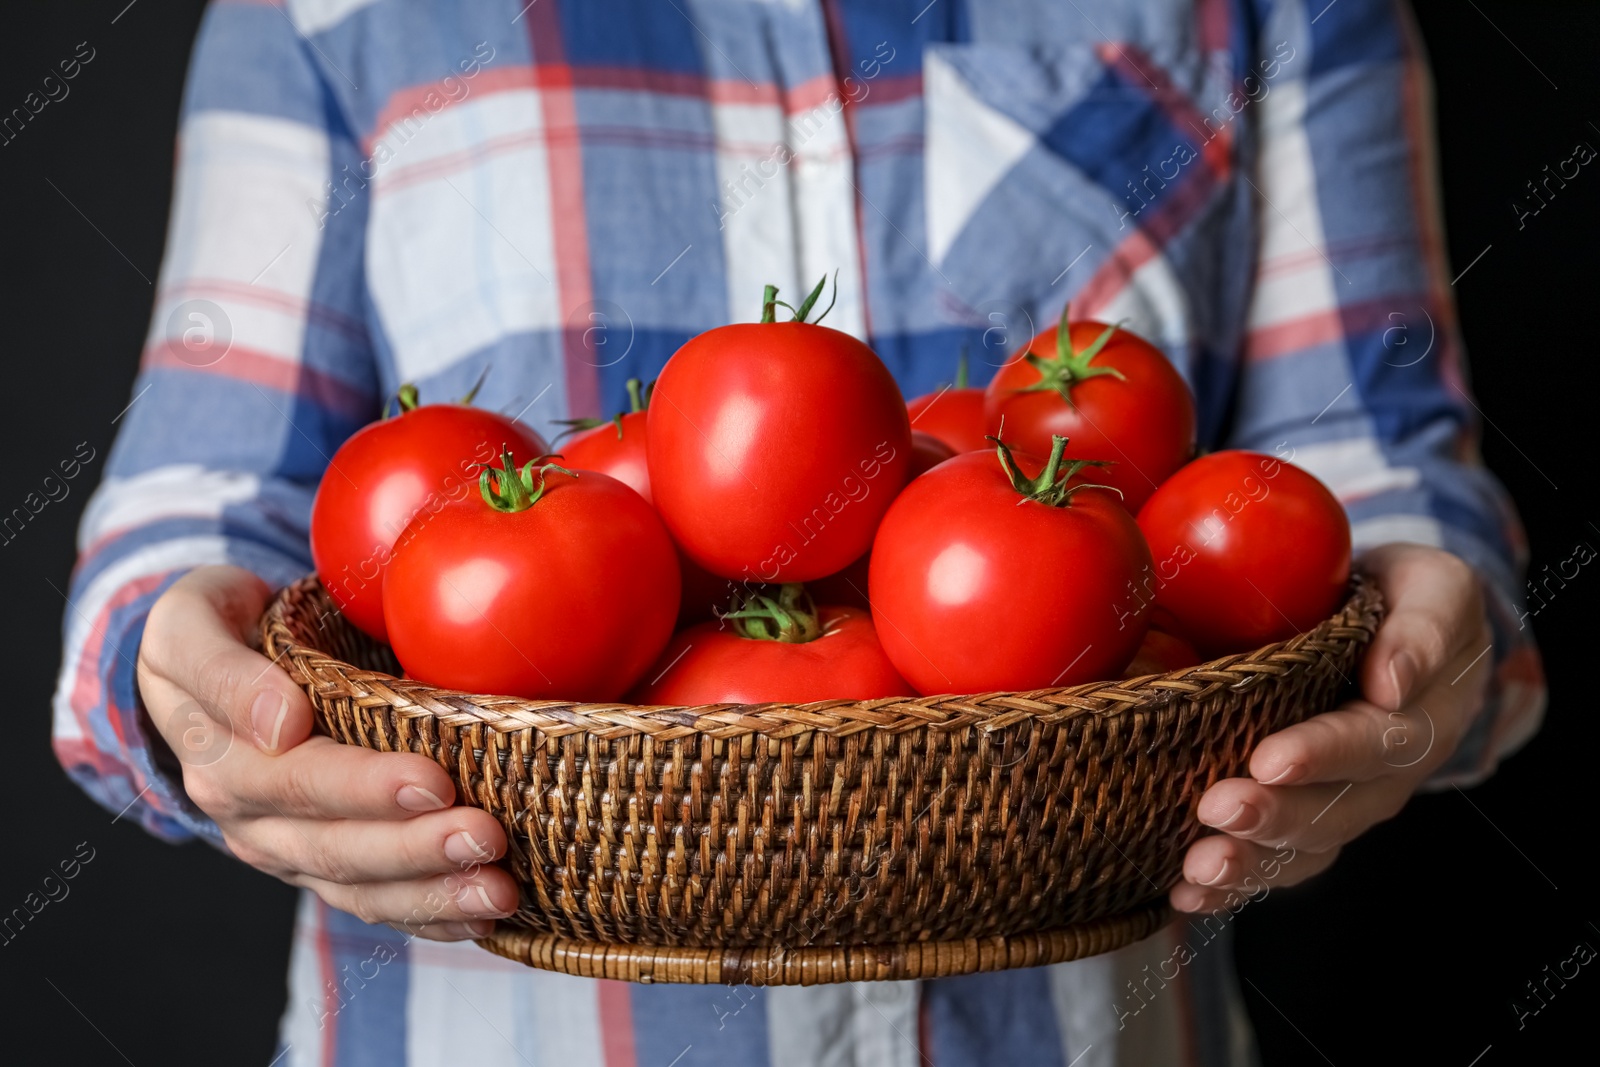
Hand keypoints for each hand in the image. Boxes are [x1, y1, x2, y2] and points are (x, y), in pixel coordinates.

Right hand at [137, 565, 517, 940]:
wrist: (208, 664)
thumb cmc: (213, 629)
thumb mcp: (188, 625)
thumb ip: (221, 669)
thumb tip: (282, 724)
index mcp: (222, 761)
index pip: (301, 781)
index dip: (367, 787)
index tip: (435, 780)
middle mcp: (251, 819)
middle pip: (338, 846)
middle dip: (418, 848)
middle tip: (488, 836)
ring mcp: (287, 850)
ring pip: (360, 888)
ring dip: (433, 894)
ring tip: (499, 892)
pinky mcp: (321, 864)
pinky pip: (374, 902)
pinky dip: (428, 916)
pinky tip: (483, 919)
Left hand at [1170, 543, 1493, 912]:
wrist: (1398, 635)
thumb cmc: (1405, 601)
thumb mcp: (1434, 589)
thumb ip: (1423, 626)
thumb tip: (1391, 682)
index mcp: (1420, 718)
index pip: (1375, 743)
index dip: (1324, 754)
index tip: (1271, 759)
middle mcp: (1383, 777)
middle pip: (1335, 810)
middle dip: (1274, 816)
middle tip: (1218, 808)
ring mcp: (1343, 806)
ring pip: (1303, 850)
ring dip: (1249, 864)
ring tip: (1198, 869)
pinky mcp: (1302, 820)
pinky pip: (1273, 863)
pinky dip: (1231, 887)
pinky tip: (1186, 896)